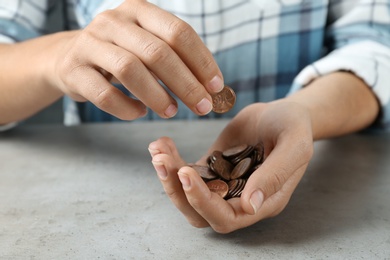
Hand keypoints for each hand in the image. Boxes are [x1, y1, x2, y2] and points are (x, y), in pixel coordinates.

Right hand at [49, 0, 222, 119]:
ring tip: (172, 112)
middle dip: (186, 84)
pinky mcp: (74, 70)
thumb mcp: (147, 45)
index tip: (216, 87)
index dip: (202, 61)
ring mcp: (90, 44)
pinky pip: (104, 94)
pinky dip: (126, 108)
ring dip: (157, 96)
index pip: (178, 32)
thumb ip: (176, 59)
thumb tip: (213, 88)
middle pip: (157, 52)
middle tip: (202, 107)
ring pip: (130, 70)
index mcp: (139, 10)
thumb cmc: (121, 54)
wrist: (70, 57)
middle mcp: (114, 21)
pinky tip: (139, 112)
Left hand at [149, 101, 313, 232]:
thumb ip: (276, 175)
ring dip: (169, 177)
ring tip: (157, 151)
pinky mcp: (212, 168)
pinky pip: (187, 173)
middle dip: (178, 191)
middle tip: (162, 162)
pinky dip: (172, 162)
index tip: (186, 174)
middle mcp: (239, 198)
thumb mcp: (294, 145)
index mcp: (262, 201)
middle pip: (200, 212)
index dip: (204, 202)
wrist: (281, 113)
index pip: (227, 217)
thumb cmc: (294, 127)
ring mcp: (223, 184)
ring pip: (189, 196)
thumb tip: (250, 205)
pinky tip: (162, 144)